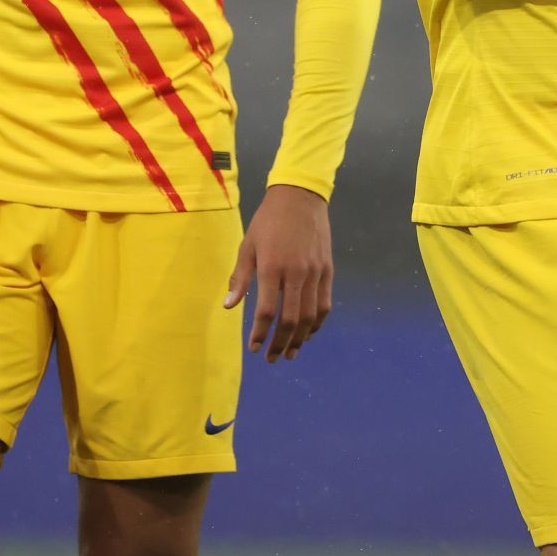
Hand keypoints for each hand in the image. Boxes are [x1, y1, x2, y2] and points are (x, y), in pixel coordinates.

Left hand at [224, 184, 332, 362]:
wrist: (300, 197)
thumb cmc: (268, 221)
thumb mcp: (248, 245)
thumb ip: (240, 278)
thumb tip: (229, 306)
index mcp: (272, 267)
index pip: (267, 311)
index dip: (260, 333)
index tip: (254, 347)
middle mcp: (296, 273)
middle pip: (290, 319)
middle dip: (280, 343)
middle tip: (272, 358)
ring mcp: (315, 273)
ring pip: (310, 316)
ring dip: (299, 339)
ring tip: (290, 353)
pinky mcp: (327, 270)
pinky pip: (325, 304)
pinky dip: (317, 323)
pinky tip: (308, 333)